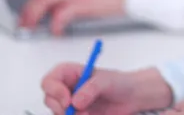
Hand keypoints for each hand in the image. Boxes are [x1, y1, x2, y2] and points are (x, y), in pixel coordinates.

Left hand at [19, 0, 126, 34]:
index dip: (42, 1)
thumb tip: (73, 0)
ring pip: (43, 1)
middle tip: (28, 21)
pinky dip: (55, 25)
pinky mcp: (82, 3)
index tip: (37, 10)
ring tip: (34, 27)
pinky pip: (60, 16)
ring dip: (35, 16)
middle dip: (31, 9)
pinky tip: (57, 31)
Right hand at [42, 64, 171, 114]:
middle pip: (50, 100)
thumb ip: (92, 88)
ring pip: (57, 113)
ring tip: (89, 114)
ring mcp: (70, 104)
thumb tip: (75, 101)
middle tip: (80, 112)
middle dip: (63, 109)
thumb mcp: (107, 81)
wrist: (131, 97)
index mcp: (70, 74)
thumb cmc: (119, 83)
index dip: (54, 91)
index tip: (68, 100)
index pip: (49, 81)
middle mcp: (66, 89)